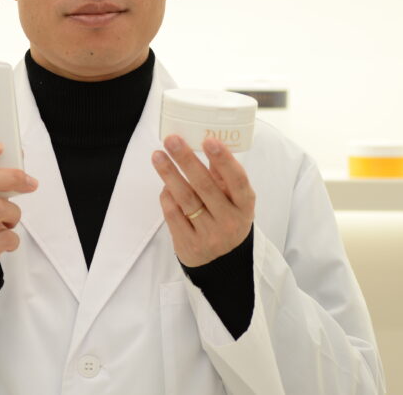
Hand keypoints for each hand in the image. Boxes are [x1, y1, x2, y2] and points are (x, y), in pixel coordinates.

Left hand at [152, 134, 254, 267]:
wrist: (223, 262)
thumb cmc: (227, 218)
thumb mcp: (233, 200)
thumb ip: (222, 175)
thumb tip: (206, 142)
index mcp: (244, 206)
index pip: (237, 181)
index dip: (224, 160)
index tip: (209, 140)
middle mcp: (230, 221)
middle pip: (205, 187)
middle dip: (186, 160)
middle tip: (172, 140)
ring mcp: (210, 235)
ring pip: (186, 199)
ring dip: (169, 174)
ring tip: (157, 155)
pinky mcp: (189, 245)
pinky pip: (173, 214)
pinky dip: (167, 196)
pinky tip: (165, 184)